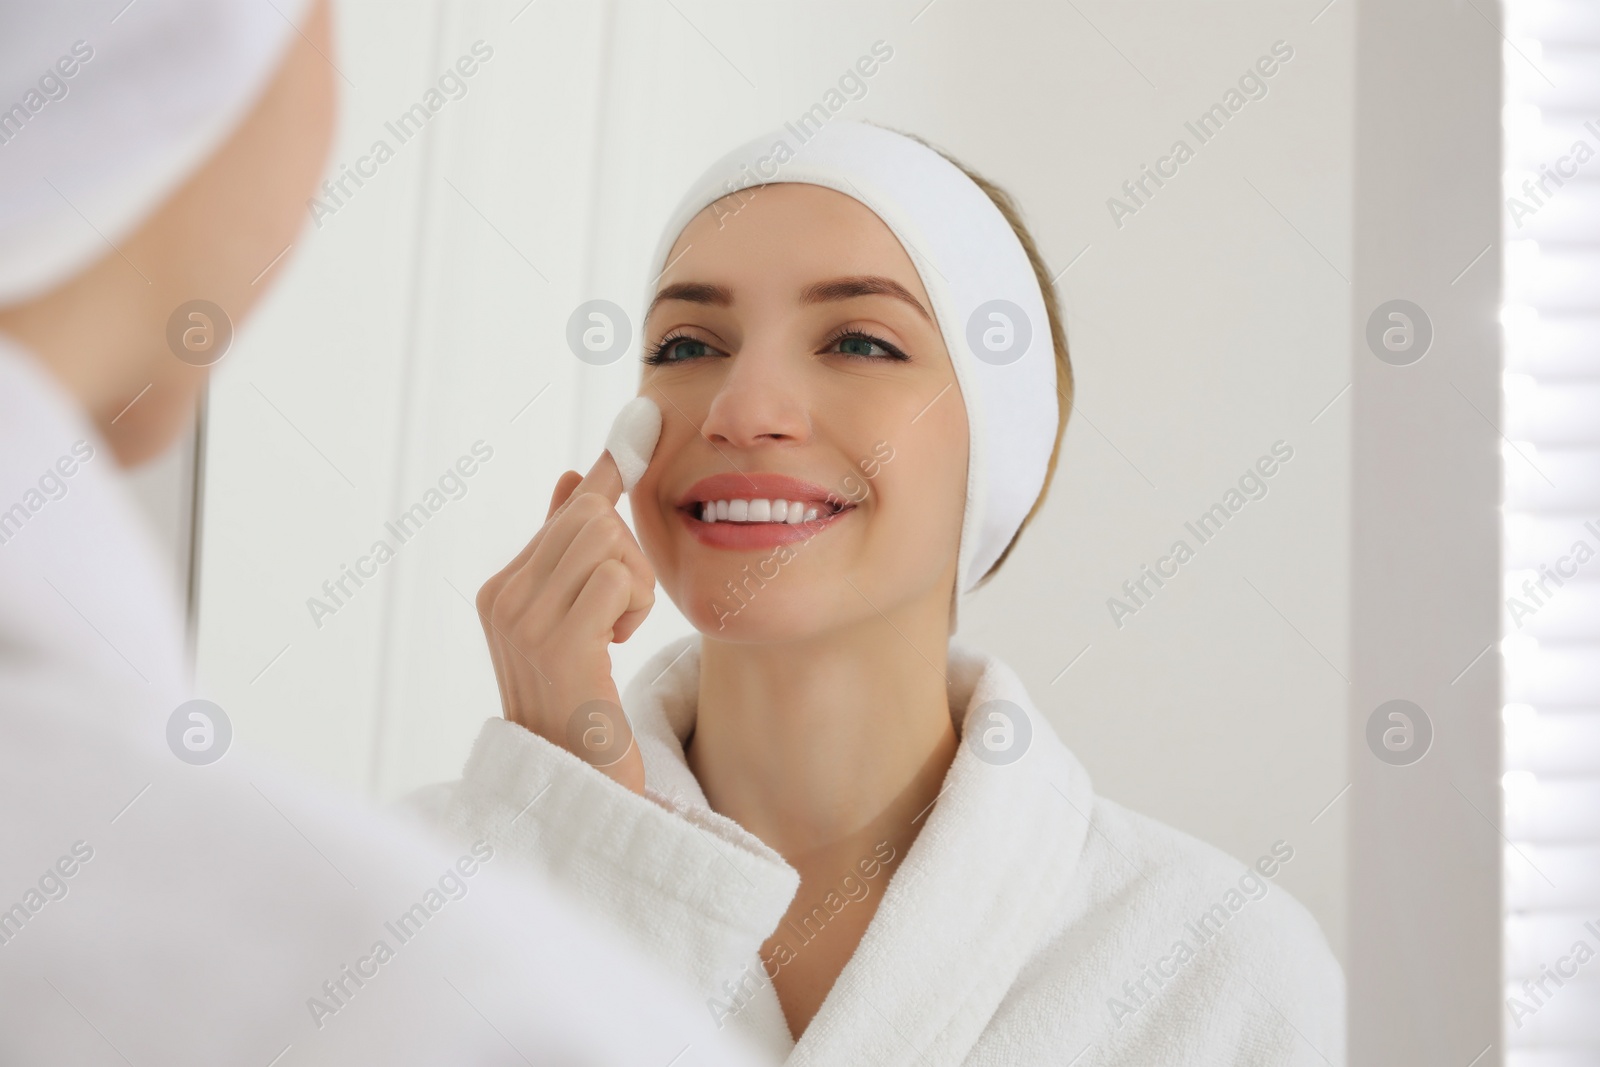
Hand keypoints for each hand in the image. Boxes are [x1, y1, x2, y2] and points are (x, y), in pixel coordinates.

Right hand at [475, 449, 654, 794]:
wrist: (577, 788)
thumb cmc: (584, 708)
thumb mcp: (574, 626)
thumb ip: (571, 561)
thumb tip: (574, 481)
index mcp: (501, 590)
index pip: (568, 514)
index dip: (607, 478)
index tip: (641, 424)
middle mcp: (500, 599)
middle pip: (590, 517)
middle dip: (628, 557)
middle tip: (621, 613)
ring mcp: (521, 620)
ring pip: (604, 537)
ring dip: (632, 583)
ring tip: (614, 633)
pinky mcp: (555, 642)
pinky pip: (615, 577)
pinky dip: (632, 606)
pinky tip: (613, 646)